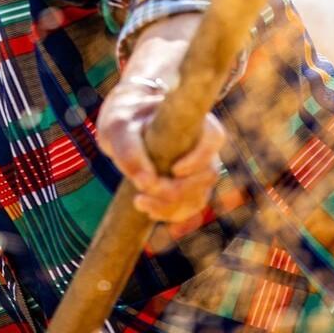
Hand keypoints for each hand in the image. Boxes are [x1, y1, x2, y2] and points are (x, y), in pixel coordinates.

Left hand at [95, 78, 225, 224]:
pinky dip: (171, 213)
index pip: (214, 137)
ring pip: (200, 196)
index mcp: (193, 120)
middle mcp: (203, 146)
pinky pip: (190, 207)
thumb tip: (146, 183)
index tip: (175, 170)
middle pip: (207, 174)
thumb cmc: (125, 121)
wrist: (125, 128)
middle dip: (176, 190)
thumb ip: (130, 151)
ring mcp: (200, 169)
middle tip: (143, 190)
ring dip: (171, 206)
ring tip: (139, 201)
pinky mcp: (191, 188)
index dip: (201, 157)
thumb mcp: (120, 129)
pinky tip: (149, 210)